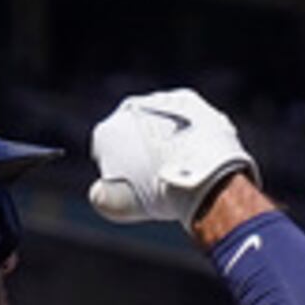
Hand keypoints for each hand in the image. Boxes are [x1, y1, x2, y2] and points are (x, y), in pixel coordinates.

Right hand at [88, 90, 255, 228]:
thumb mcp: (120, 205)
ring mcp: (158, 100)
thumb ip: (103, 196)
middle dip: (144, 152)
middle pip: (132, 134)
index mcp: (105, 133)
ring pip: (159, 123)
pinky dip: (189, 132)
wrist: (205, 173)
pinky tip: (199, 153)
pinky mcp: (190, 99)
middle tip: (162, 178)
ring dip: (167, 139)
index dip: (122, 174)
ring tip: (184, 167)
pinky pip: (185, 117)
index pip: (106, 155)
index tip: (139, 189)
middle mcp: (128, 109)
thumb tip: (99, 191)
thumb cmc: (160, 193)